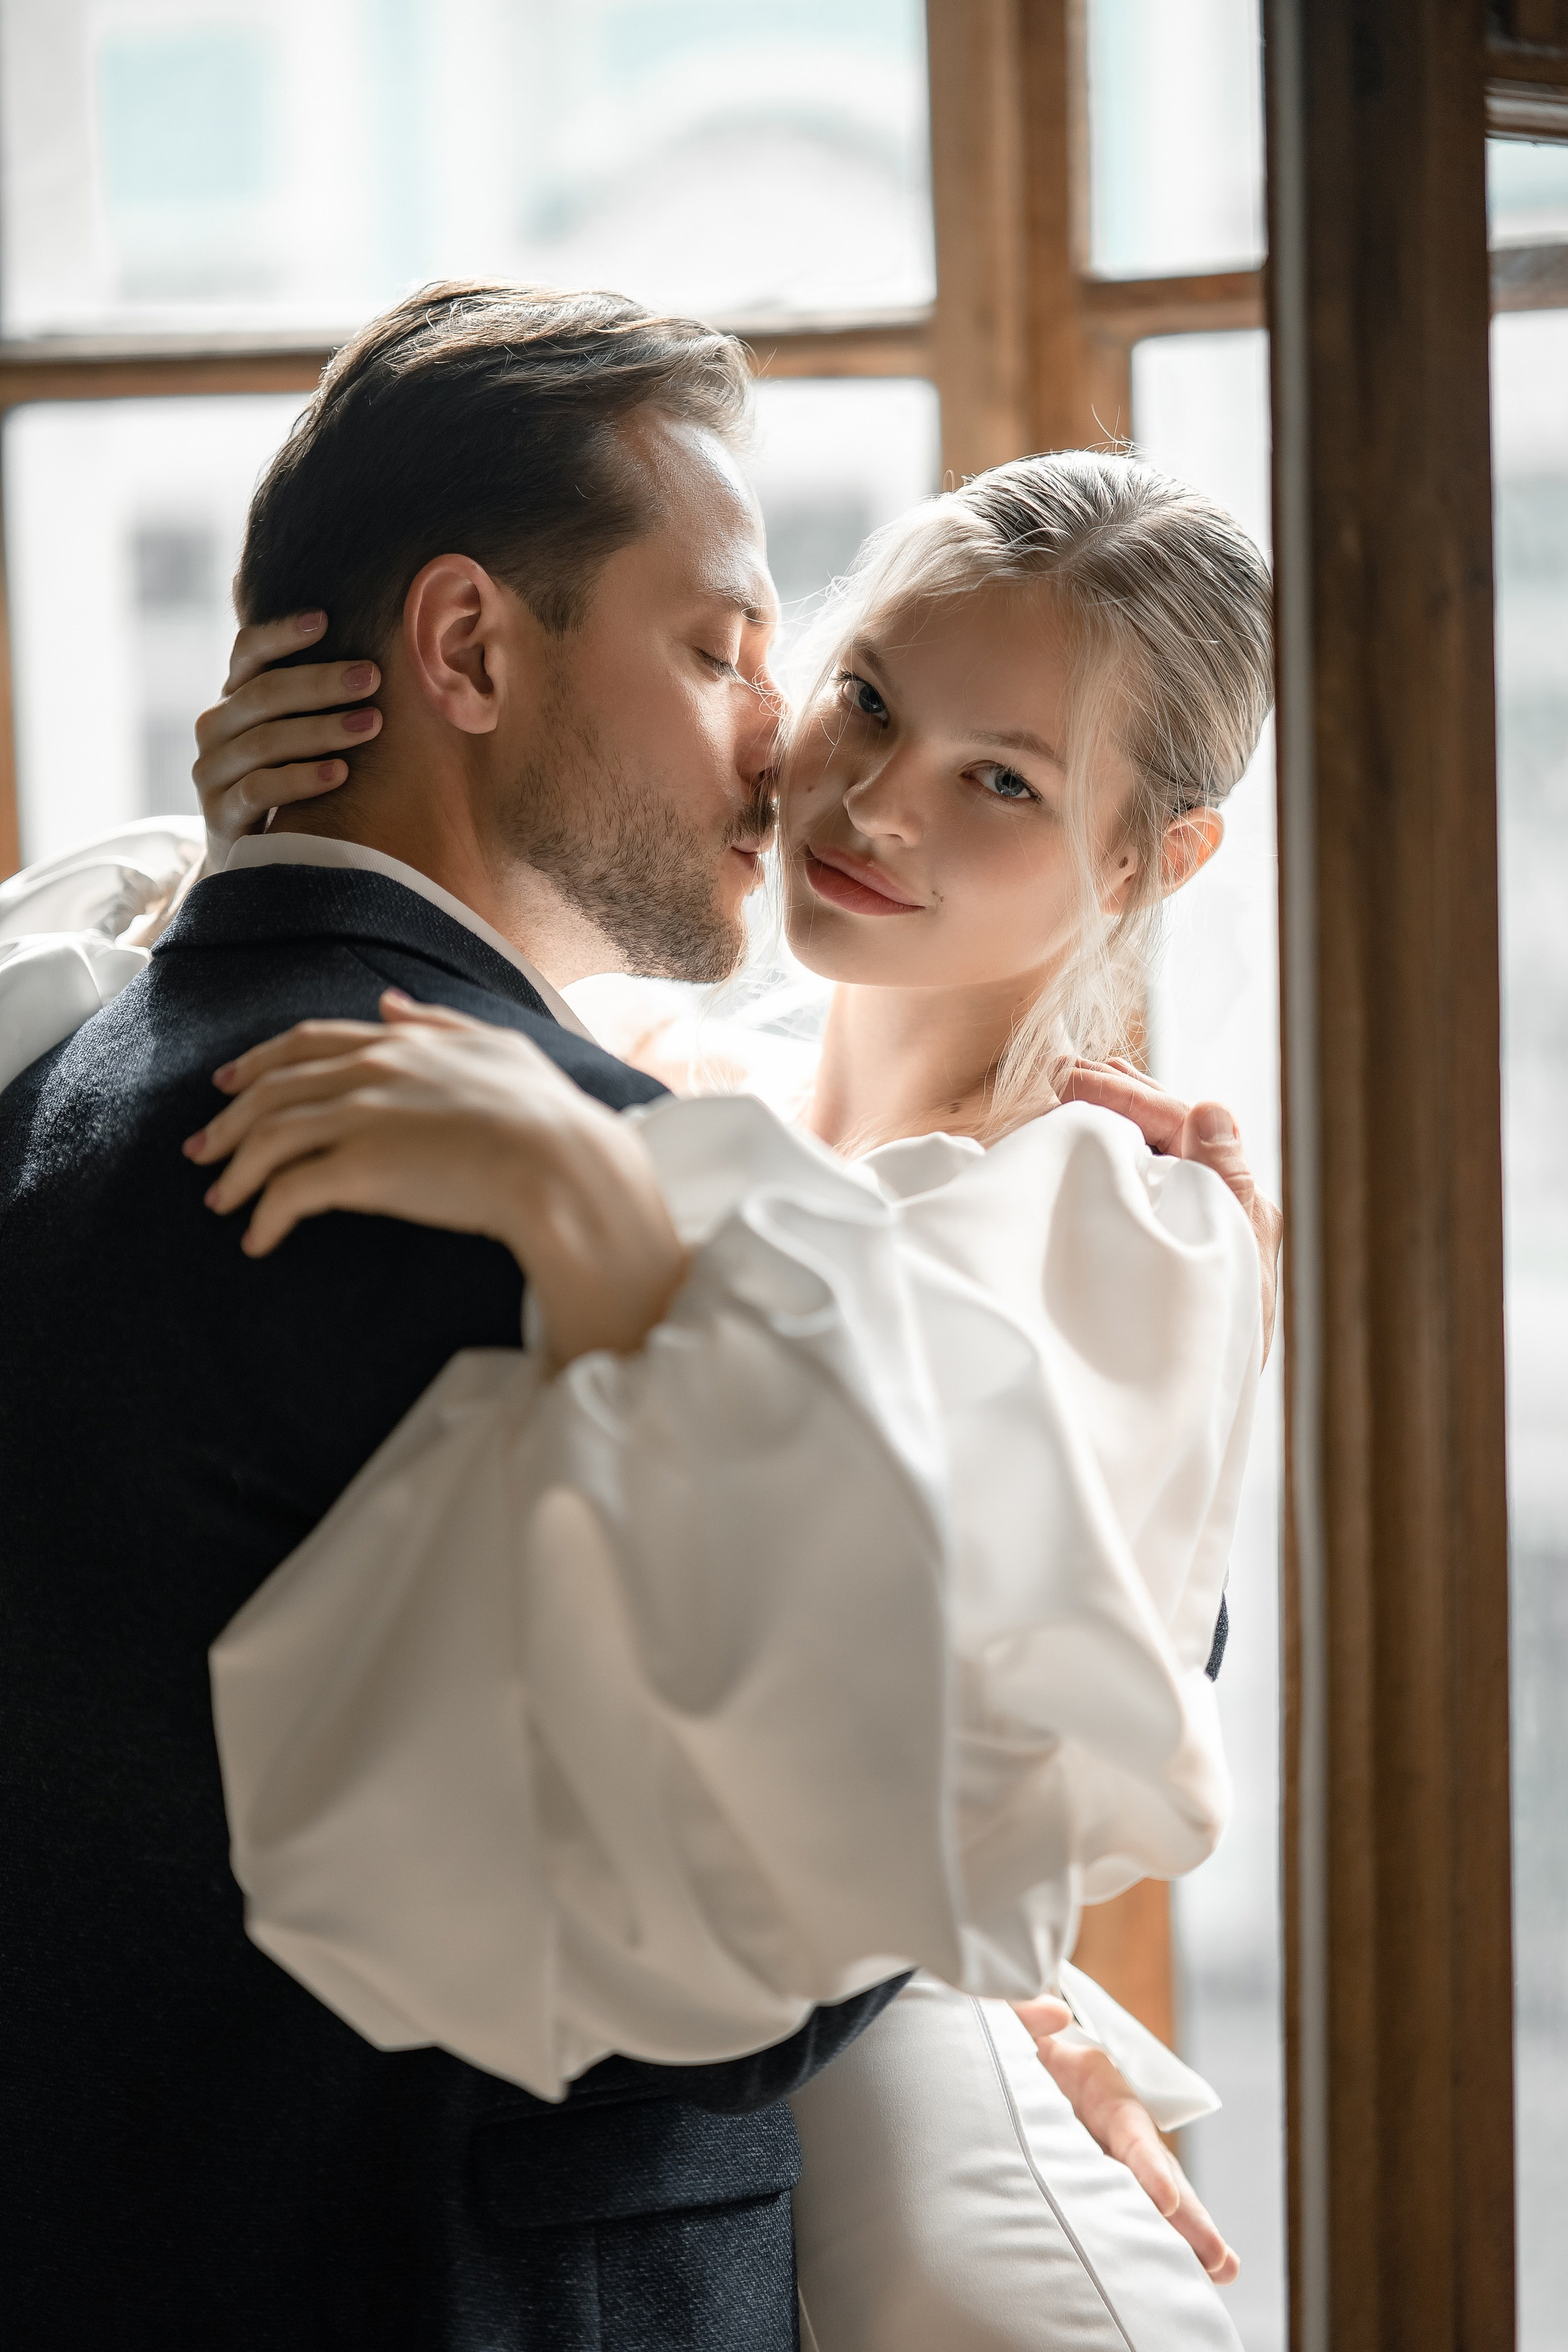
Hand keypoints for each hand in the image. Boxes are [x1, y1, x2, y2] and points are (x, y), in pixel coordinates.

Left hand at [182, 992, 688, 1365]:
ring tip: (220, 1204)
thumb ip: (437, 1021)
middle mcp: (369, 1072)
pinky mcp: (359, 1171)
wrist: (558, 1161)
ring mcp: (360, 1119)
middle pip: (271, 1091)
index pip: (306, 1042)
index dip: (259, 1062)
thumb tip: (387, 1003)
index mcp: (399, 1042)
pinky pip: (288, 1193)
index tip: (227, 1084)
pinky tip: (258, 1240)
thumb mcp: (496, 1044)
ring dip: (235, 1173)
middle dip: (227, 1122)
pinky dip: (263, 1216)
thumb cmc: (544, 1110)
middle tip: (198, 1151)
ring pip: (268, 1139)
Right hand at [192, 612, 383, 860]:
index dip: (281, 633)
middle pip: (264, 694)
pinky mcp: (219, 814)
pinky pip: (260, 789)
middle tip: (372, 676)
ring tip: (371, 724)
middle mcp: (214, 728)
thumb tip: (376, 661)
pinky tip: (339, 773)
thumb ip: (312, 700)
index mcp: (233, 699)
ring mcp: (212, 771)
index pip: (248, 652)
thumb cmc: (288, 782)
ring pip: (265, 741)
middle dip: (321, 682)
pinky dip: (301, 779)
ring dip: (322, 730)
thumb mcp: (294, 736)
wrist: (252, 852)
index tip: (324, 619)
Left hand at [1011, 2000, 1240, 2285]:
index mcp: (1098, 2084)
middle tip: (1219, 2258)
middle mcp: (1112, 2125)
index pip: (1130, 2129)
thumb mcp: (1010, 2023)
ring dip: (1183, 2235)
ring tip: (1219, 2271)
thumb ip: (1026, 2015)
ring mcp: (1104, 2156)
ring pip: (1150, 2197)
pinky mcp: (1089, 2180)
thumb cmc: (1005, 2039)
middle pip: (1157, 2170)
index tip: (1165, 2199)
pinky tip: (1175, 2274)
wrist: (995, 2059)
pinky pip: (1122, 2211)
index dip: (1148, 2164)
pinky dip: (1150, 2240)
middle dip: (1188, 2214)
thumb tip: (1055, 2013)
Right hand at [1060, 1058, 1281, 1362]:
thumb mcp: (1223, 1270)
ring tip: (1077, 1082)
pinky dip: (1113, 1149)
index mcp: (1240, 1206)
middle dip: (1120, 1095)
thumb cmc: (1213, 1356)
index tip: (1073, 1081)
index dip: (1128, 1098)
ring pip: (1155, 1149)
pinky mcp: (1168, 1245)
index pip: (1185, 1127)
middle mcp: (1222, 1205)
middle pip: (1171, 1129)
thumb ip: (1222, 1189)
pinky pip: (1144, 1180)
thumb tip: (1213, 1110)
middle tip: (1064, 1071)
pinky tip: (1089, 1131)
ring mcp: (1194, 1223)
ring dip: (1115, 1114)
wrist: (1191, 1424)